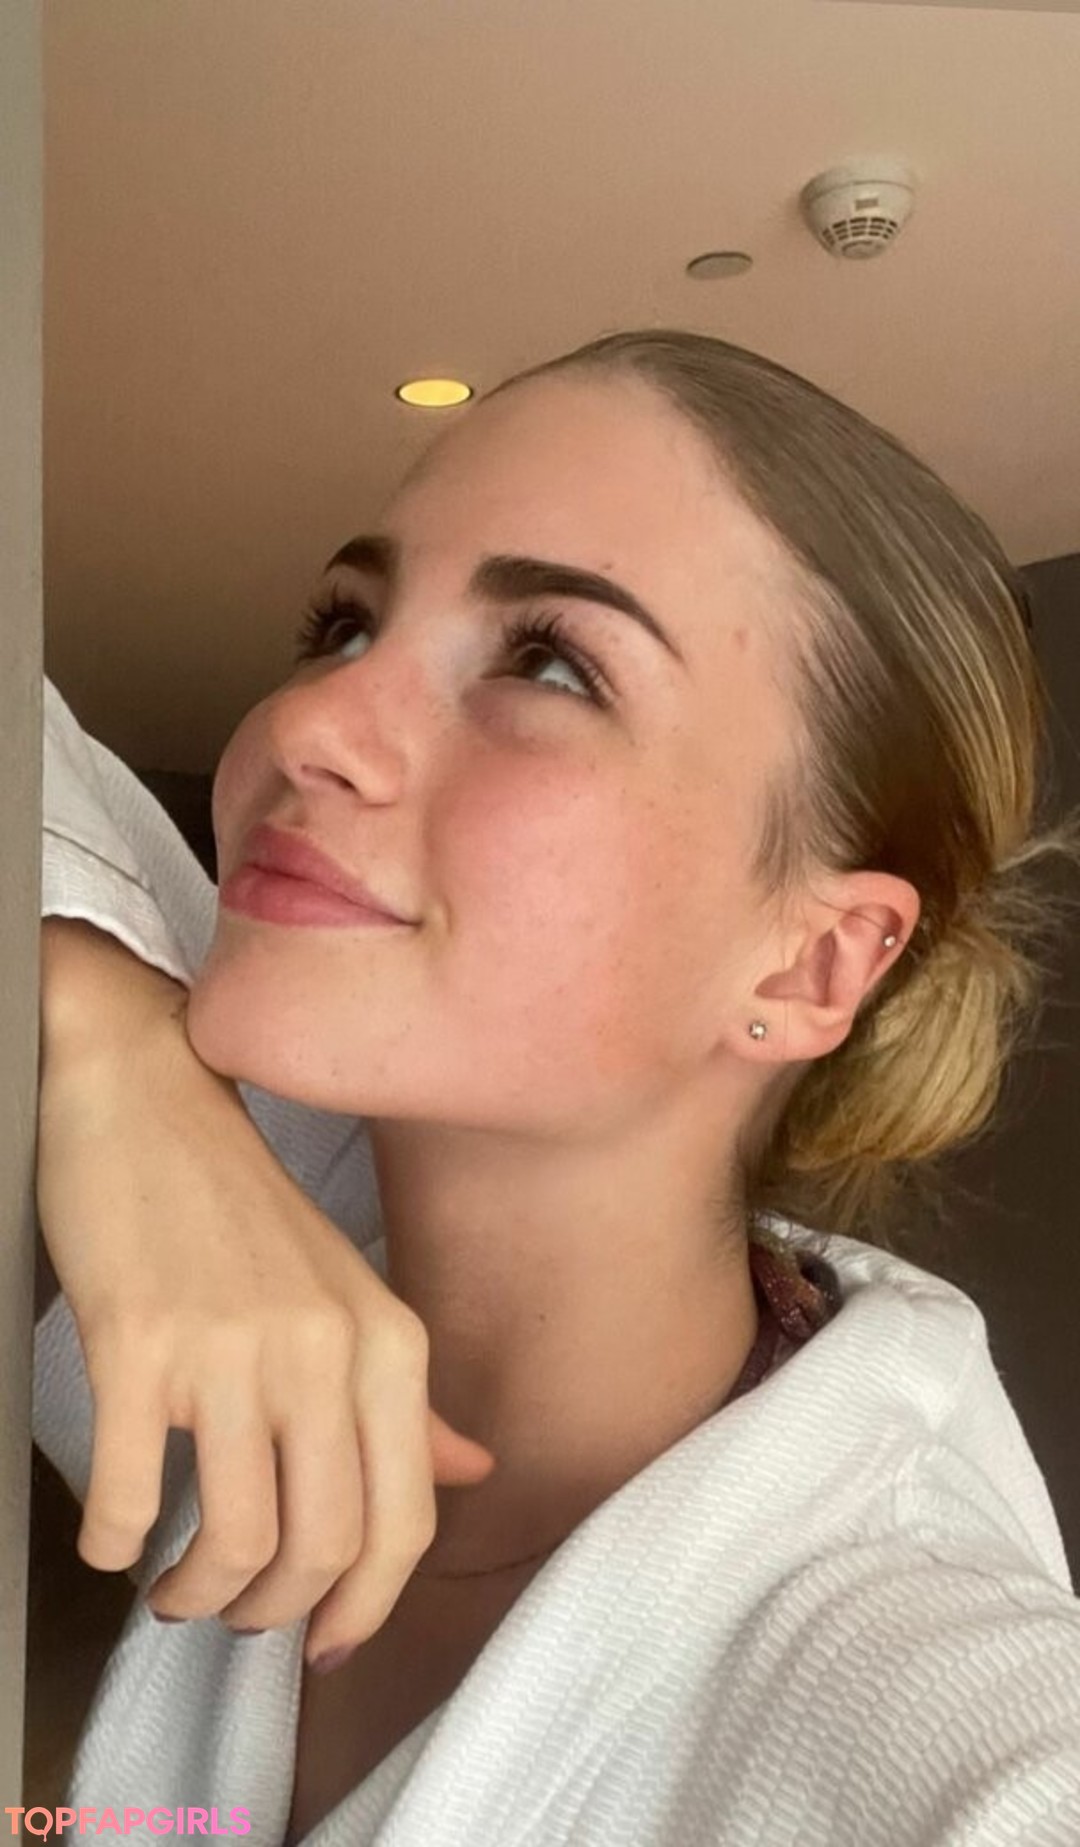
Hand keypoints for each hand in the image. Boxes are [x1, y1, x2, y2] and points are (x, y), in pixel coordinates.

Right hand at [37, 920, 495, 1664]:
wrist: (146, 1099)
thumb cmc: (241, 1208)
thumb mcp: (349, 1295)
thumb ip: (412, 1397)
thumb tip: (470, 1473)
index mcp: (387, 1342)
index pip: (405, 1519)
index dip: (366, 1607)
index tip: (323, 1641)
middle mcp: (323, 1347)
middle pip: (321, 1548)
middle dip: (270, 1613)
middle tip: (232, 1614)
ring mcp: (230, 1346)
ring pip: (232, 1541)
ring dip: (194, 1594)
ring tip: (171, 1585)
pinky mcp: (137, 1344)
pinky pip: (127, 1499)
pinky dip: (112, 1543)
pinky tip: (108, 1534)